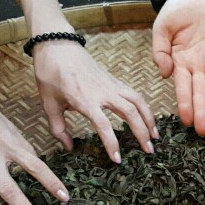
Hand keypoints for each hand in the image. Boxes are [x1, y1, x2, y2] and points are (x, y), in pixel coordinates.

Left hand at [34, 37, 158, 161]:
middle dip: (142, 133)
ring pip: (138, 101)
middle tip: (149, 151)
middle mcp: (102, 92)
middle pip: (130, 112)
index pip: (104, 125)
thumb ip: (59, 128)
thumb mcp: (48, 104)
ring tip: (156, 136)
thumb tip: (69, 148)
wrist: (56, 45)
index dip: (112, 144)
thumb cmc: (50, 74)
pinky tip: (147, 119)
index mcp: (84, 99)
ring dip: (149, 119)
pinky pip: (134, 94)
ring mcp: (111, 84)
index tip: (117, 159)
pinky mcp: (114, 80)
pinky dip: (144, 107)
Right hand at [153, 0, 204, 135]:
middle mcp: (198, 65)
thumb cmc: (177, 10)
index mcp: (180, 62)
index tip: (186, 121)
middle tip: (204, 131)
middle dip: (201, 112)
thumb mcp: (161, 28)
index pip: (183, 88)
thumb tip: (165, 73)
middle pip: (200, 92)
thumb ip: (160, 51)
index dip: (185, 105)